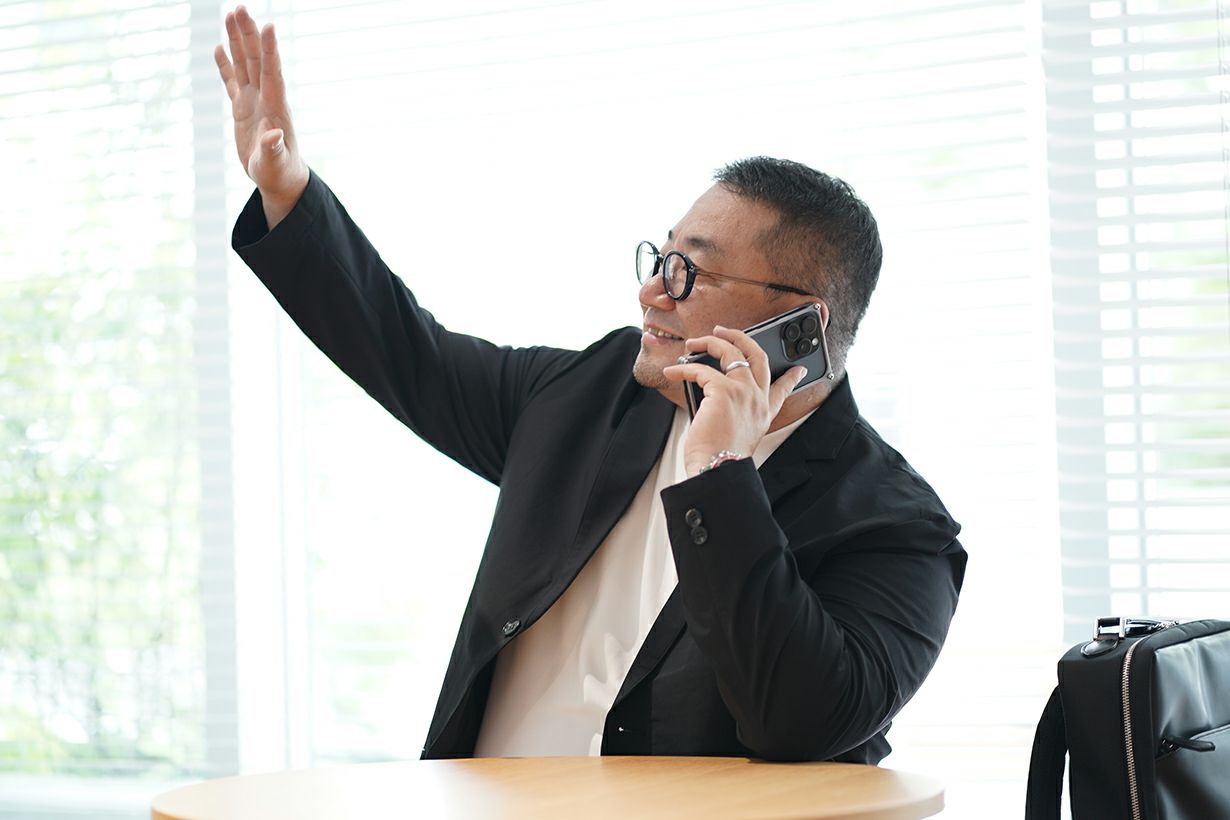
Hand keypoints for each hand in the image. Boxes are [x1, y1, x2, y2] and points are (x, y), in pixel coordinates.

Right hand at [214, 5, 308, 228]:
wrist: (280, 179)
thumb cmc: (280, 173)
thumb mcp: (275, 163)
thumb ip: (273, 148)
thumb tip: (273, 136)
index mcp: (275, 108)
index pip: (272, 72)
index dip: (270, 50)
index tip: (269, 25)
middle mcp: (265, 98)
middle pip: (256, 59)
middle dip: (248, 34)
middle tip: (240, 7)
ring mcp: (253, 101)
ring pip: (244, 64)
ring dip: (237, 40)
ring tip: (231, 14)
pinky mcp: (242, 109)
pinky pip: (232, 81)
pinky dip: (225, 65)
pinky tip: (219, 47)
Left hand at [663, 325, 807, 476]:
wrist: (717, 470)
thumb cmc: (721, 458)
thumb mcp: (739, 435)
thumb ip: (735, 414)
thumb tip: (711, 396)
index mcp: (764, 412)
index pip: (784, 388)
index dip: (792, 376)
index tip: (799, 368)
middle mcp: (758, 399)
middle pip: (758, 356)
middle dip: (741, 338)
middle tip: (725, 331)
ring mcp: (744, 392)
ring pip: (731, 353)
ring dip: (711, 342)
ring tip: (694, 342)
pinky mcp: (723, 391)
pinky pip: (700, 370)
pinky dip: (683, 369)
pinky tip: (673, 372)